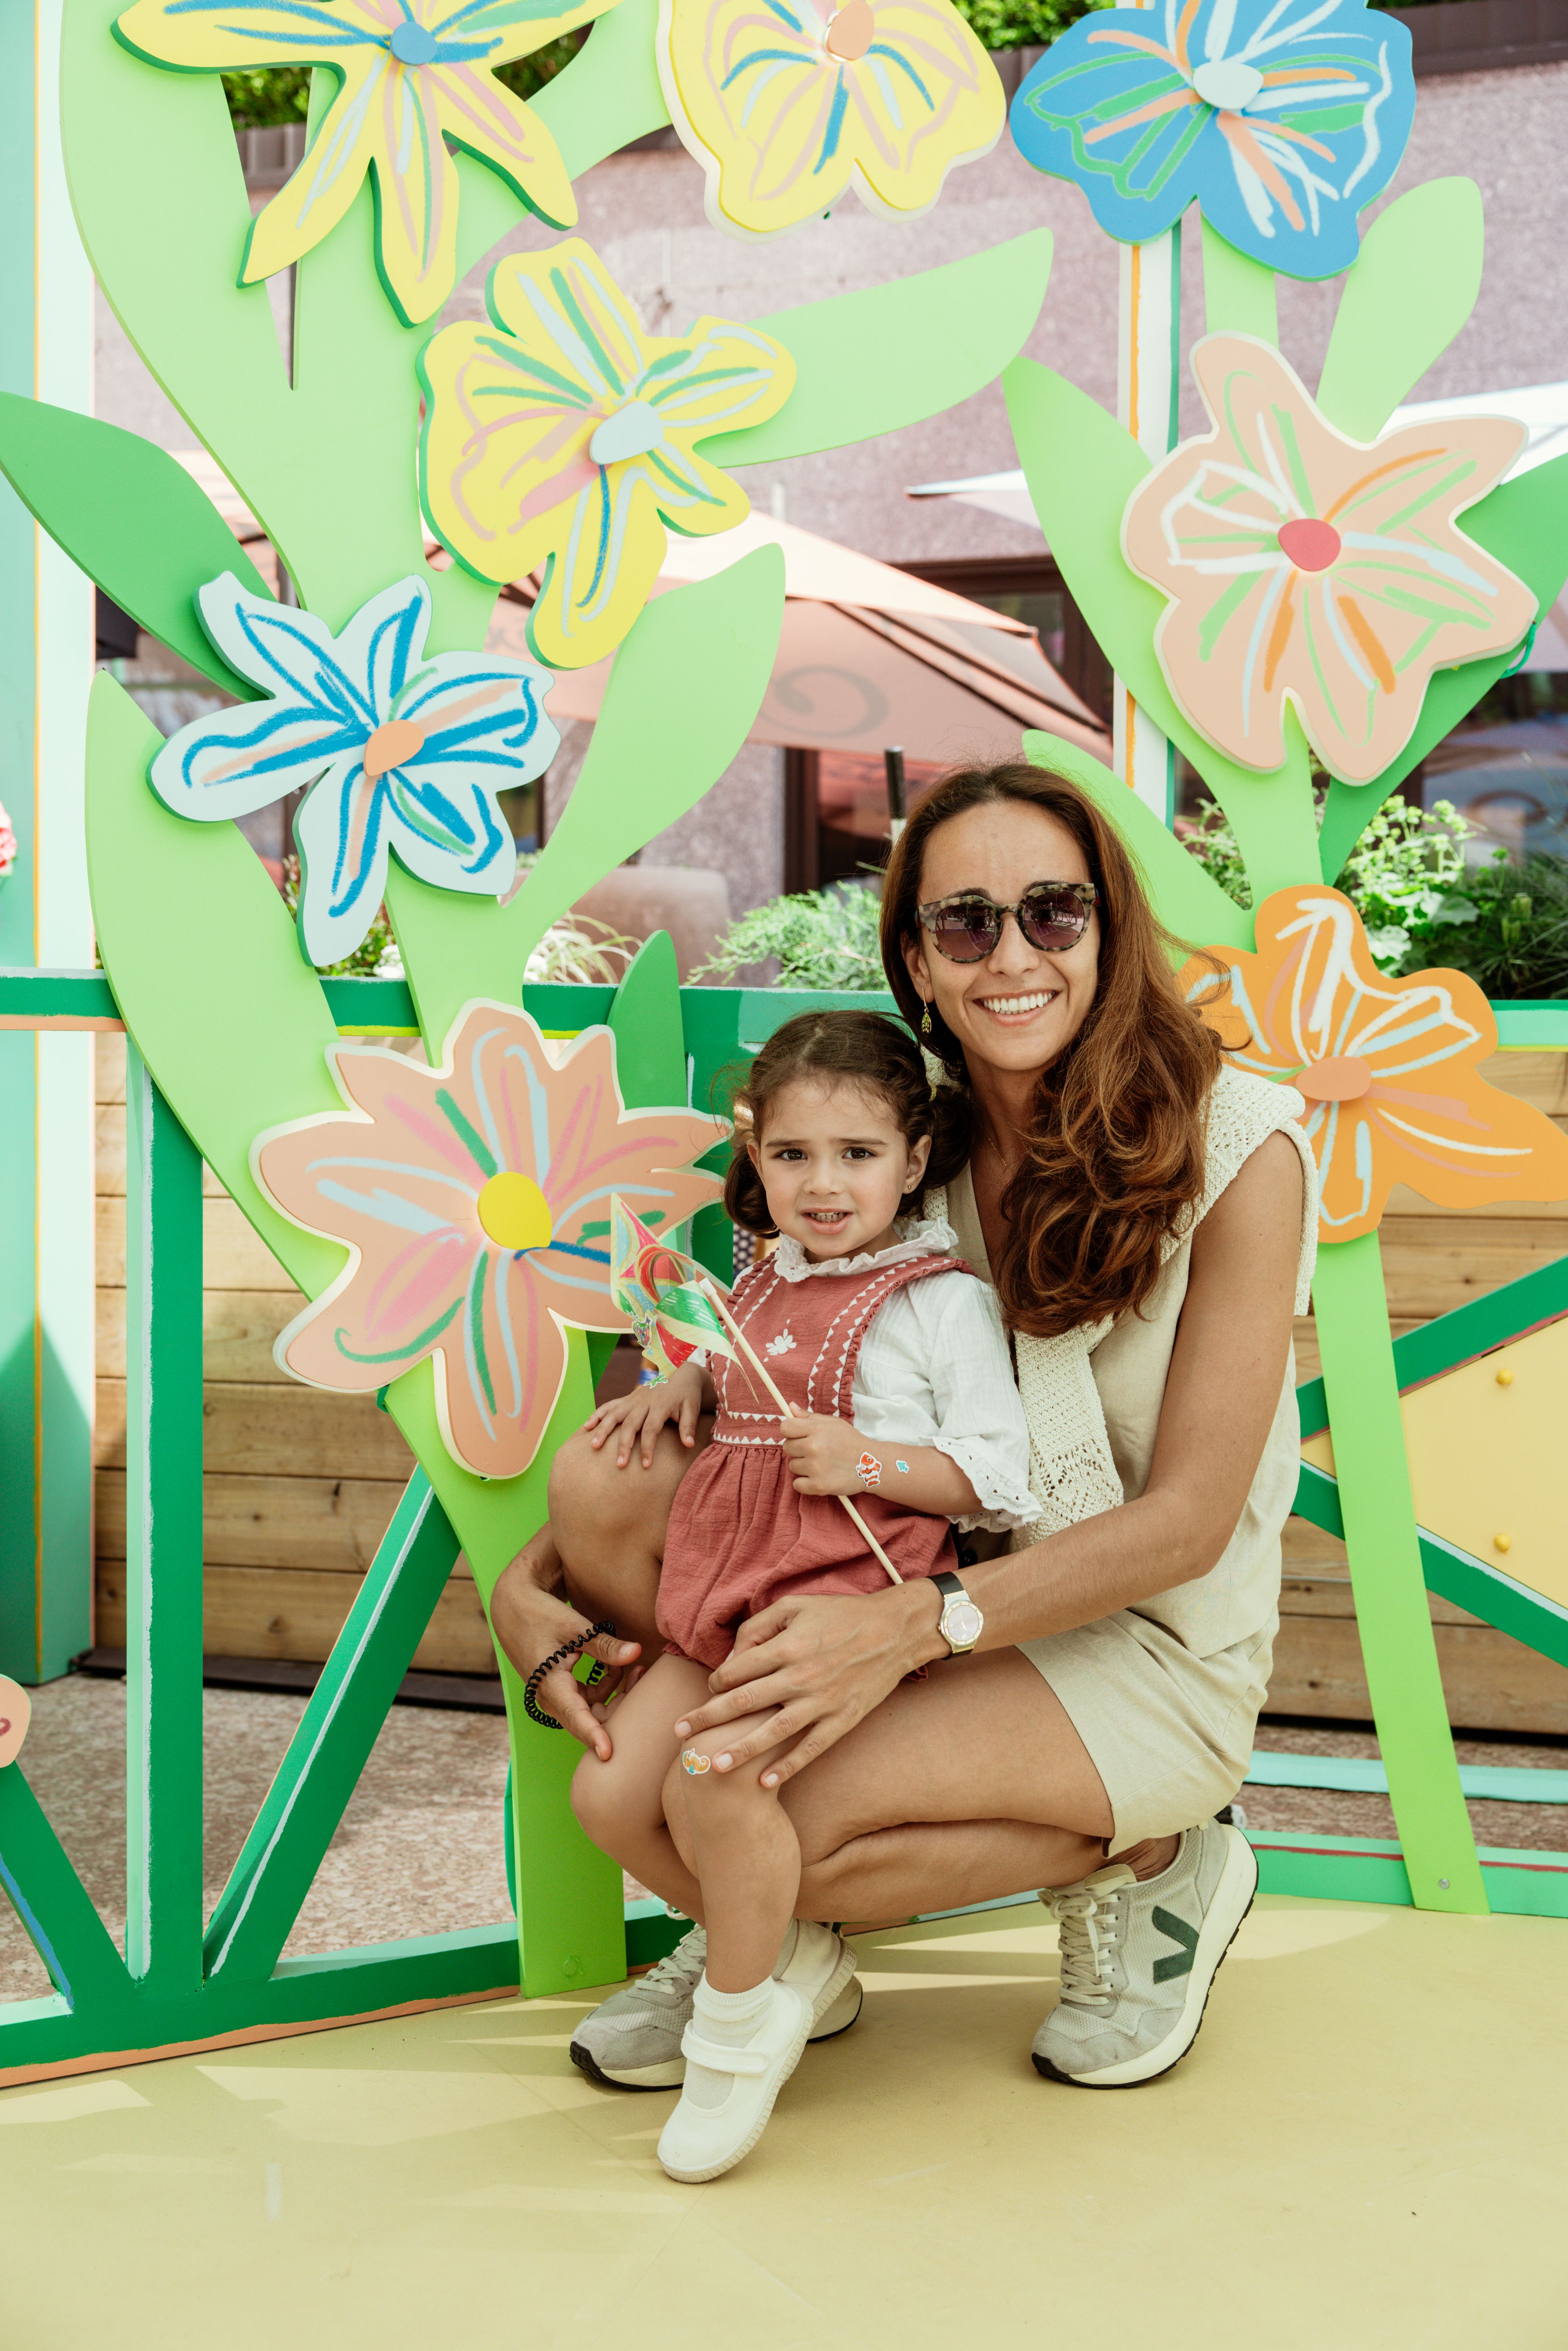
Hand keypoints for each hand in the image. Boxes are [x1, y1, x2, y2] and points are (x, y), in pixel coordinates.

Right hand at [488, 1564, 641, 1760]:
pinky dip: (607, 1686)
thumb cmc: (540, 1616)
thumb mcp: (574, 1628)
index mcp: (551, 1685)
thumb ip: (605, 1646)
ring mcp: (556, 1698)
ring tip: (635, 1666)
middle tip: (642, 1674)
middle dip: (620, 1703)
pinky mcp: (562, 1692)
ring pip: (593, 1709)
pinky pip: (590, 1700)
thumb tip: (636, 1653)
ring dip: (616, 1692)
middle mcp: (551, 1699)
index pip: (576, 1717)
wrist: (515, 1610)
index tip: (609, 1754)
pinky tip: (618, 1666)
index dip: (594, 1736)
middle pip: (592, 1718)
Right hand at [584, 1362, 705, 1468]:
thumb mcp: (692, 1408)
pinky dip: (598, 1414)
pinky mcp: (628, 1398)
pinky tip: (587, 1426)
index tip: (645, 1465)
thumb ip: (689, 1426)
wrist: (680, 1372)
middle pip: (630, 1424)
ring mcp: (633, 1399)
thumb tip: (689, 1445)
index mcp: (661, 1404)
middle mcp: (644, 1401)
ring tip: (594, 1446)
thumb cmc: (687, 1395)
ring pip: (614, 1414)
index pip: (651, 1429)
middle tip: (620, 1465)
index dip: (647, 1447)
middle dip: (624, 1445)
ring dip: (603, 1429)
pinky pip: (610, 1405)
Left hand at [671, 1583, 939, 1786]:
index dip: (716, 1681)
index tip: (710, 1688)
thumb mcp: (797, 1606)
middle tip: (679, 1732)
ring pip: (773, 1731)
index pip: (738, 1669)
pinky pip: (811, 1748)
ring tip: (712, 1767)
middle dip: (708, 1717)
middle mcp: (801, 1676)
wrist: (895, 1631)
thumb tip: (733, 1654)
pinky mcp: (843, 1719)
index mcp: (788, 1646)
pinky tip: (765, 1782)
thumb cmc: (841, 1614)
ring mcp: (823, 1701)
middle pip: (744, 1701)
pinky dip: (788, 1766)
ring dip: (741, 1750)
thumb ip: (759, 1626)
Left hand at [779, 1413, 871, 1496]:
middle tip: (815, 1451)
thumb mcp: (833, 1423)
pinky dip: (805, 1483)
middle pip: (787, 1447)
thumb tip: (790, 1407)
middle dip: (798, 1449)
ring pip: (792, 1466)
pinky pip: (797, 1484)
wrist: (871, 1464)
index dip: (790, 1431)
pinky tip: (818, 1477)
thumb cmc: (851, 1441)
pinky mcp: (818, 1485)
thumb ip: (809, 1416)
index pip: (785, 1427)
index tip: (799, 1435)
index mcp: (816, 1429)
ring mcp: (815, 1468)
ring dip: (803, 1466)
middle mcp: (813, 1447)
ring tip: (820, 1464)